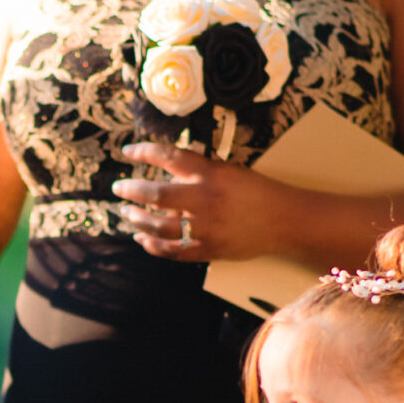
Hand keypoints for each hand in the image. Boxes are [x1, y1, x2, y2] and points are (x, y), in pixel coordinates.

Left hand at [112, 142, 284, 263]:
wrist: (285, 220)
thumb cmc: (257, 192)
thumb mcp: (229, 171)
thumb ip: (199, 171)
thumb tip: (166, 172)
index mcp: (212, 174)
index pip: (170, 156)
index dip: (144, 152)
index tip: (128, 152)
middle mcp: (206, 199)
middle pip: (157, 194)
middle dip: (132, 191)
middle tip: (118, 188)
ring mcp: (206, 227)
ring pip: (160, 225)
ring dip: (138, 219)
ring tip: (127, 213)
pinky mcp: (209, 249)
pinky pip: (173, 251)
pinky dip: (154, 246)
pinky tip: (142, 239)